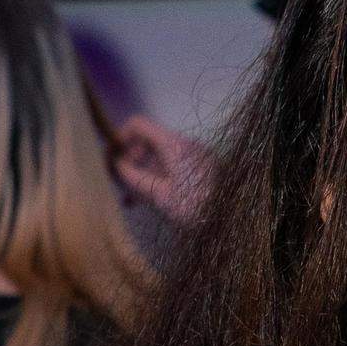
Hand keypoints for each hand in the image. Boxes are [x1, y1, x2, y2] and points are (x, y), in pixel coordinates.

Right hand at [108, 112, 215, 226]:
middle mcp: (185, 144)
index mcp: (174, 144)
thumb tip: (115, 166)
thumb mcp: (160, 195)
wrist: (236, 220)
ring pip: (159, 158)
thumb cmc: (199, 208)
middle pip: (147, 142)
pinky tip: (147, 200)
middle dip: (129, 160)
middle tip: (118, 183)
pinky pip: (172, 168)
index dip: (120, 138)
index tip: (110, 158)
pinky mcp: (201, 170)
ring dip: (142, 174)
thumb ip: (134, 179)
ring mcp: (194, 157)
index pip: (138, 125)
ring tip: (129, 199)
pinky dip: (157, 179)